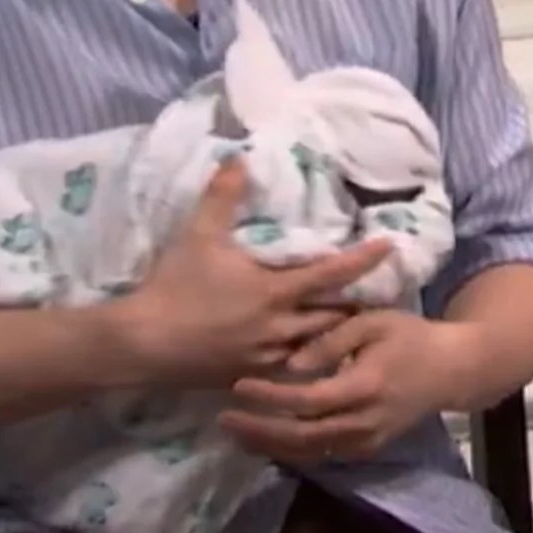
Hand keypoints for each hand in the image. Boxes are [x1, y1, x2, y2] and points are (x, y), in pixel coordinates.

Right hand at [109, 159, 391, 386]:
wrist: (142, 344)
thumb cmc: (174, 287)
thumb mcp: (198, 234)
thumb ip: (222, 195)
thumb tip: (239, 157)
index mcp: (275, 292)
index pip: (333, 275)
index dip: (364, 259)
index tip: (390, 247)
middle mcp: (281, 327)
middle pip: (335, 316)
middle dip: (355, 305)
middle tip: (373, 292)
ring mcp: (268, 357)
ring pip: (317, 346)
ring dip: (333, 333)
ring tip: (347, 321)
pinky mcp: (252, 376)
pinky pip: (292, 369)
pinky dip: (306, 358)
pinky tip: (310, 353)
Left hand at [216, 310, 486, 464]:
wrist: (452, 370)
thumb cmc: (411, 336)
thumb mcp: (374, 322)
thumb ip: (332, 339)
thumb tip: (290, 364)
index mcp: (365, 387)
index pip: (307, 401)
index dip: (270, 397)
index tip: (239, 385)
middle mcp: (364, 422)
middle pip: (301, 437)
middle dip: (259, 431)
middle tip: (223, 419)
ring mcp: (367, 440)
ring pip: (309, 453)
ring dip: (269, 446)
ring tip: (236, 432)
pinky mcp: (367, 448)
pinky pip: (322, 455)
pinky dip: (291, 450)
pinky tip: (266, 439)